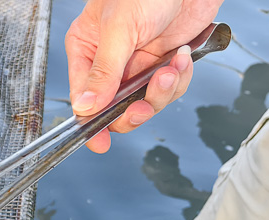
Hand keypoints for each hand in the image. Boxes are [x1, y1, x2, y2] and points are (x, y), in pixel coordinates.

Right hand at [65, 0, 221, 152]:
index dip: (92, 123)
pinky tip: (184, 56)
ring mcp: (139, 64)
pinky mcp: (165, 61)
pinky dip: (181, 77)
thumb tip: (85, 107)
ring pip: (146, 101)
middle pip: (116, 108)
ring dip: (164, 90)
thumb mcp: (120, 29)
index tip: (100, 141)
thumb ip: (104, 71)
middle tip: (145, 105)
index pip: (84, 97)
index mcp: (87, 50)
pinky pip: (171, 87)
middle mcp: (111, 62)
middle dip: (135, 109)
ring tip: (173, 67)